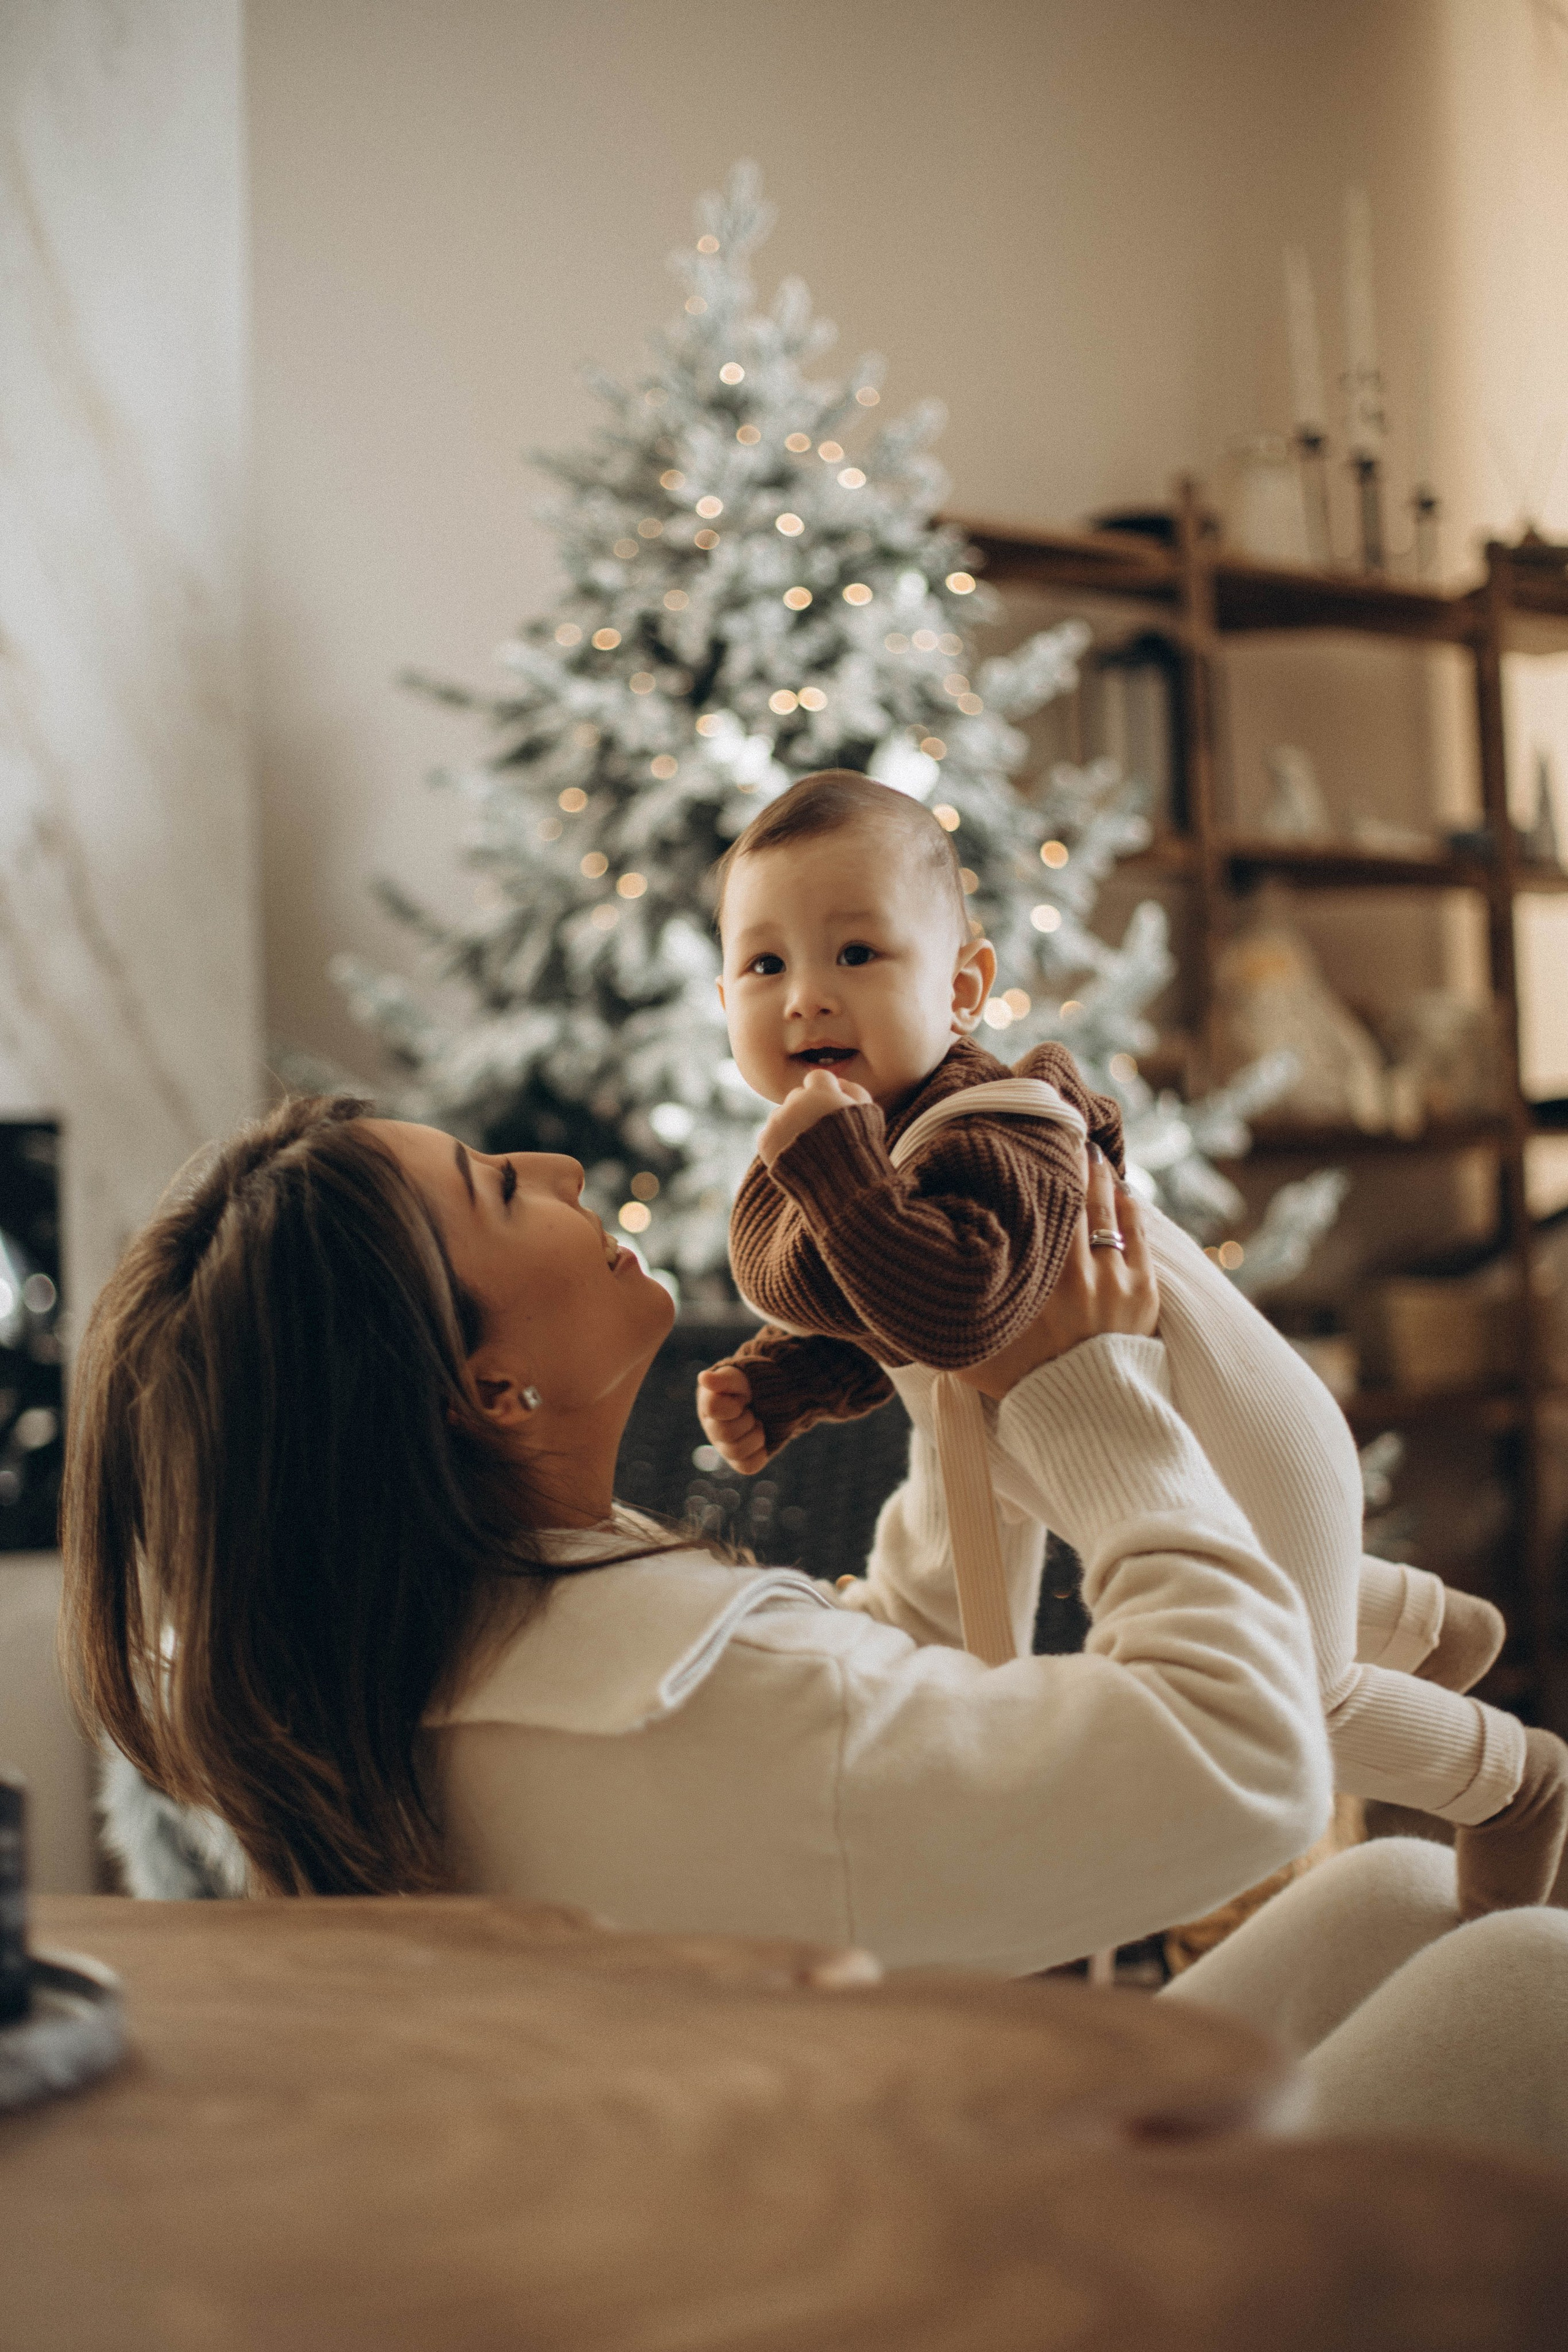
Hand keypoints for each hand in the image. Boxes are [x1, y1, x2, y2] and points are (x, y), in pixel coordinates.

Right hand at [696, 1363, 768, 1474]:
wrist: (771, 1398)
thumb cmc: (749, 1386)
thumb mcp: (739, 1377)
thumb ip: (723, 1379)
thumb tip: (704, 1377)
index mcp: (708, 1405)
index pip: (713, 1408)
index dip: (734, 1403)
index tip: (742, 1397)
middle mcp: (712, 1428)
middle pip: (725, 1432)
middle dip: (746, 1419)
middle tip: (751, 1411)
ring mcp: (725, 1447)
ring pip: (736, 1451)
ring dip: (755, 1435)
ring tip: (757, 1424)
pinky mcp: (740, 1462)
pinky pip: (748, 1466)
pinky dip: (759, 1452)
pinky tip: (761, 1438)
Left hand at [757, 1069, 872, 1168]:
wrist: (842, 1186)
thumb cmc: (860, 1148)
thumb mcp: (869, 1114)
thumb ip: (854, 1090)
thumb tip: (838, 1082)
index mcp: (820, 1092)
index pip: (817, 1078)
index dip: (825, 1091)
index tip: (830, 1107)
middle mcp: (795, 1103)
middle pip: (797, 1097)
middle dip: (807, 1109)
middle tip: (821, 1133)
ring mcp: (777, 1122)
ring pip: (781, 1116)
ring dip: (791, 1126)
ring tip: (810, 1150)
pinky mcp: (765, 1142)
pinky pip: (769, 1135)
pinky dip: (779, 1144)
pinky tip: (797, 1157)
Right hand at [956, 1149, 1157, 1400]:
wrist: (1087, 1421)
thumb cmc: (1023, 1387)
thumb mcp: (969, 1354)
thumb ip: (943, 1319)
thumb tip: (904, 1296)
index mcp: (1032, 1279)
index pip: (1033, 1208)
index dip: (1029, 1172)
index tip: (1022, 1145)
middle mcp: (1073, 1270)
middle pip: (1073, 1196)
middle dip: (1067, 1160)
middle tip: (1058, 1131)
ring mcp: (1113, 1277)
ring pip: (1107, 1208)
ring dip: (1098, 1176)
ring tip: (1088, 1152)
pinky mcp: (1142, 1290)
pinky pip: (1137, 1232)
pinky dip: (1128, 1205)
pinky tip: (1121, 1188)